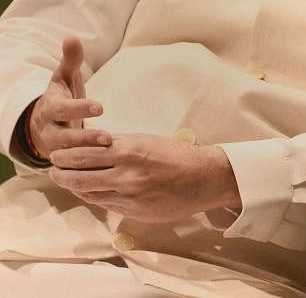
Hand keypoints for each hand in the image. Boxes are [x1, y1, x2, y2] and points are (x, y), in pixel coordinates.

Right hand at [28, 37, 110, 159]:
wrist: (44, 123)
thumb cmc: (61, 96)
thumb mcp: (64, 78)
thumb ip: (70, 60)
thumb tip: (71, 37)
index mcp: (51, 108)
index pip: (63, 109)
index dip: (80, 108)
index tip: (100, 107)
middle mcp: (50, 129)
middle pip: (63, 137)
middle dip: (84, 138)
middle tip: (107, 138)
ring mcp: (55, 147)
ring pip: (67, 155)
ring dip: (87, 155)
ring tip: (108, 151)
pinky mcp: (63, 160)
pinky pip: (73, 167)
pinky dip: (87, 169)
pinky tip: (106, 170)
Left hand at [47, 133, 241, 223]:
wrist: (205, 178)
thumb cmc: (178, 155)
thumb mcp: (147, 141)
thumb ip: (120, 145)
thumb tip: (93, 145)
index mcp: (129, 150)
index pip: (83, 153)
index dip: (64, 155)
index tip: (56, 154)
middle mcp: (125, 173)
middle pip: (78, 175)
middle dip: (60, 172)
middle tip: (53, 168)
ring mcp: (129, 195)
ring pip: (88, 192)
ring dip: (72, 186)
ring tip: (66, 180)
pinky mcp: (134, 211)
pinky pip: (105, 203)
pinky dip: (93, 196)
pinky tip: (89, 191)